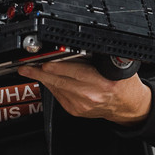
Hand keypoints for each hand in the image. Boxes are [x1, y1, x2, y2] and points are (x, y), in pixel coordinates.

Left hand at [20, 60, 151, 124]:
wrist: (127, 106)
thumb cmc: (123, 84)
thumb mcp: (118, 65)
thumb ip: (100, 57)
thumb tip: (78, 44)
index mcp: (103, 83)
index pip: (76, 73)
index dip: (58, 67)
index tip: (44, 62)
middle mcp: (91, 95)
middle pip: (60, 81)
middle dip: (40, 73)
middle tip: (26, 66)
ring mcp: (81, 105)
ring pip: (56, 88)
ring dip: (42, 78)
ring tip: (29, 70)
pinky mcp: (75, 110)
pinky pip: (58, 95)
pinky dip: (52, 85)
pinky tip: (46, 78)